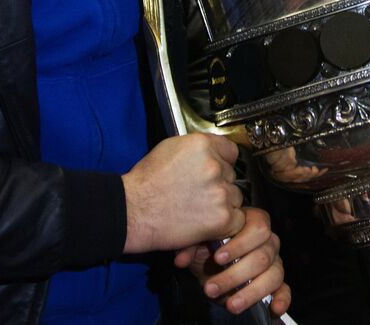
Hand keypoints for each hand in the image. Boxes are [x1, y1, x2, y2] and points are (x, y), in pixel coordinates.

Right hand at [122, 133, 243, 252]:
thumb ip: (197, 149)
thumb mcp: (169, 149)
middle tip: (198, 194)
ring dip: (222, 204)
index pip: (231, 151)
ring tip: (197, 209)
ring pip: (235, 197)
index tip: (216, 171)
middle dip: (219, 185)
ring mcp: (220, 192)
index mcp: (202, 145)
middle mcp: (214, 166)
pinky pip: (237, 219)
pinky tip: (205, 223)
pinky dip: (225, 224)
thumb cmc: (144, 184)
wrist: (132, 212)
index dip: (222, 163)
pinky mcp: (222, 217)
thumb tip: (212, 152)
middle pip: (231, 175)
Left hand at [175, 207, 289, 316]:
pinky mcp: (276, 283)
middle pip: (262, 256)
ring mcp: (274, 262)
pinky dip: (282, 299)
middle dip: (235, 275)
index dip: (239, 244)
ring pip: (273, 275)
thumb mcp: (197, 242)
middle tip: (212, 287)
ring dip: (251, 292)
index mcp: (252, 224)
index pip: (257, 228)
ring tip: (231, 304)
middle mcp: (268, 242)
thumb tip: (181, 259)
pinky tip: (274, 309)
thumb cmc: (207, 247)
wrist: (209, 263)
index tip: (218, 258)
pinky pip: (285, 290)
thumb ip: (190, 246)